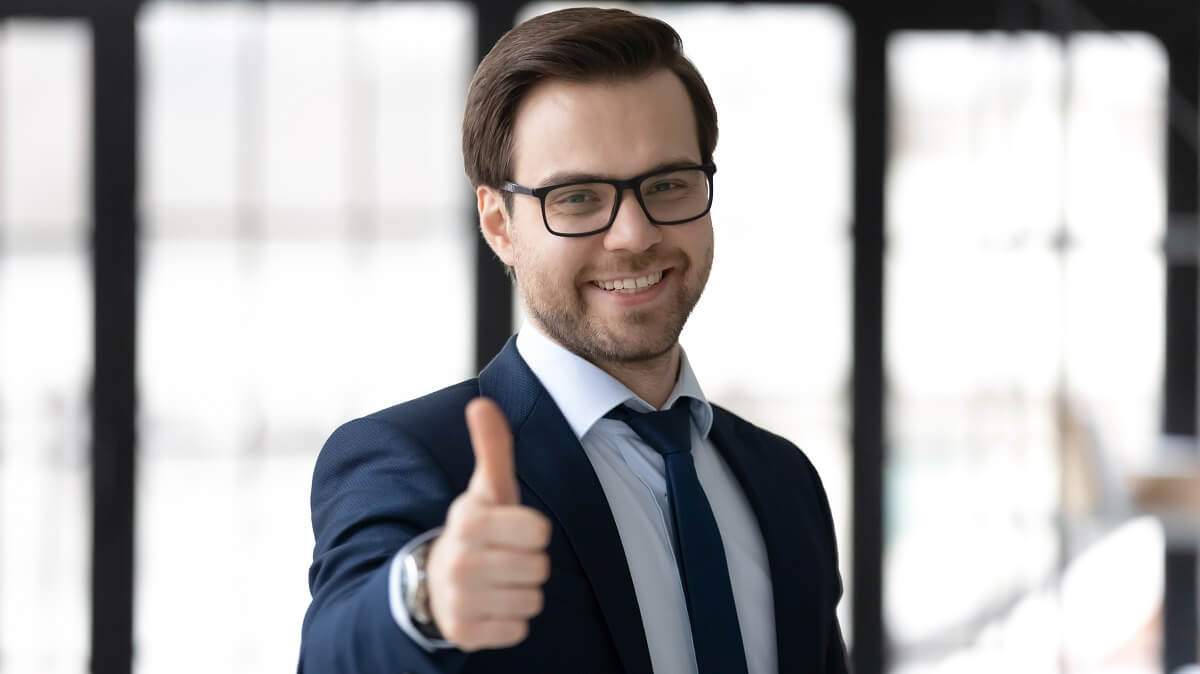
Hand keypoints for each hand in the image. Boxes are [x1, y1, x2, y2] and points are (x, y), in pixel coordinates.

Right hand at [425, 397, 551, 650]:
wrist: (429, 585)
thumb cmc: (475, 531)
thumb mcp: (485, 489)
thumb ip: (492, 447)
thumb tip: (482, 402)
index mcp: (468, 520)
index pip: (539, 531)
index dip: (531, 531)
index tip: (510, 530)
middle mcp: (459, 560)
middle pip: (539, 567)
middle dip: (528, 563)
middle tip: (503, 558)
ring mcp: (459, 599)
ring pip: (532, 601)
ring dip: (520, 593)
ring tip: (496, 582)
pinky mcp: (464, 633)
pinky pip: (517, 630)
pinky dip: (509, 621)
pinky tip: (490, 606)